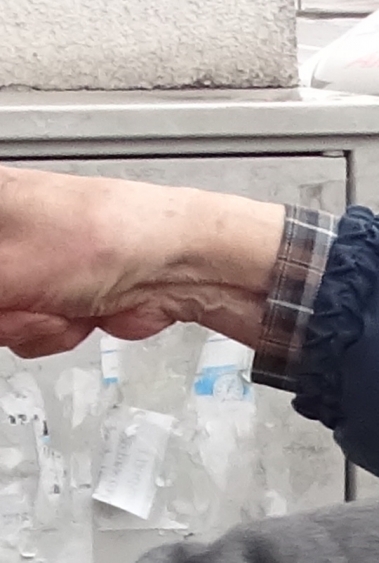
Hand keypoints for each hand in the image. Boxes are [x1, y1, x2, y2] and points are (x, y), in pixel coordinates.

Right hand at [0, 167, 284, 356]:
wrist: (177, 268)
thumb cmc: (105, 237)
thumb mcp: (3, 268)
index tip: (5, 295)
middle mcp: (0, 230)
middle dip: (1, 310)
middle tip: (22, 300)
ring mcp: (23, 265)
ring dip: (24, 325)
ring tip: (55, 303)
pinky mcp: (49, 297)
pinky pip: (22, 332)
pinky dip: (49, 332)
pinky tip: (76, 312)